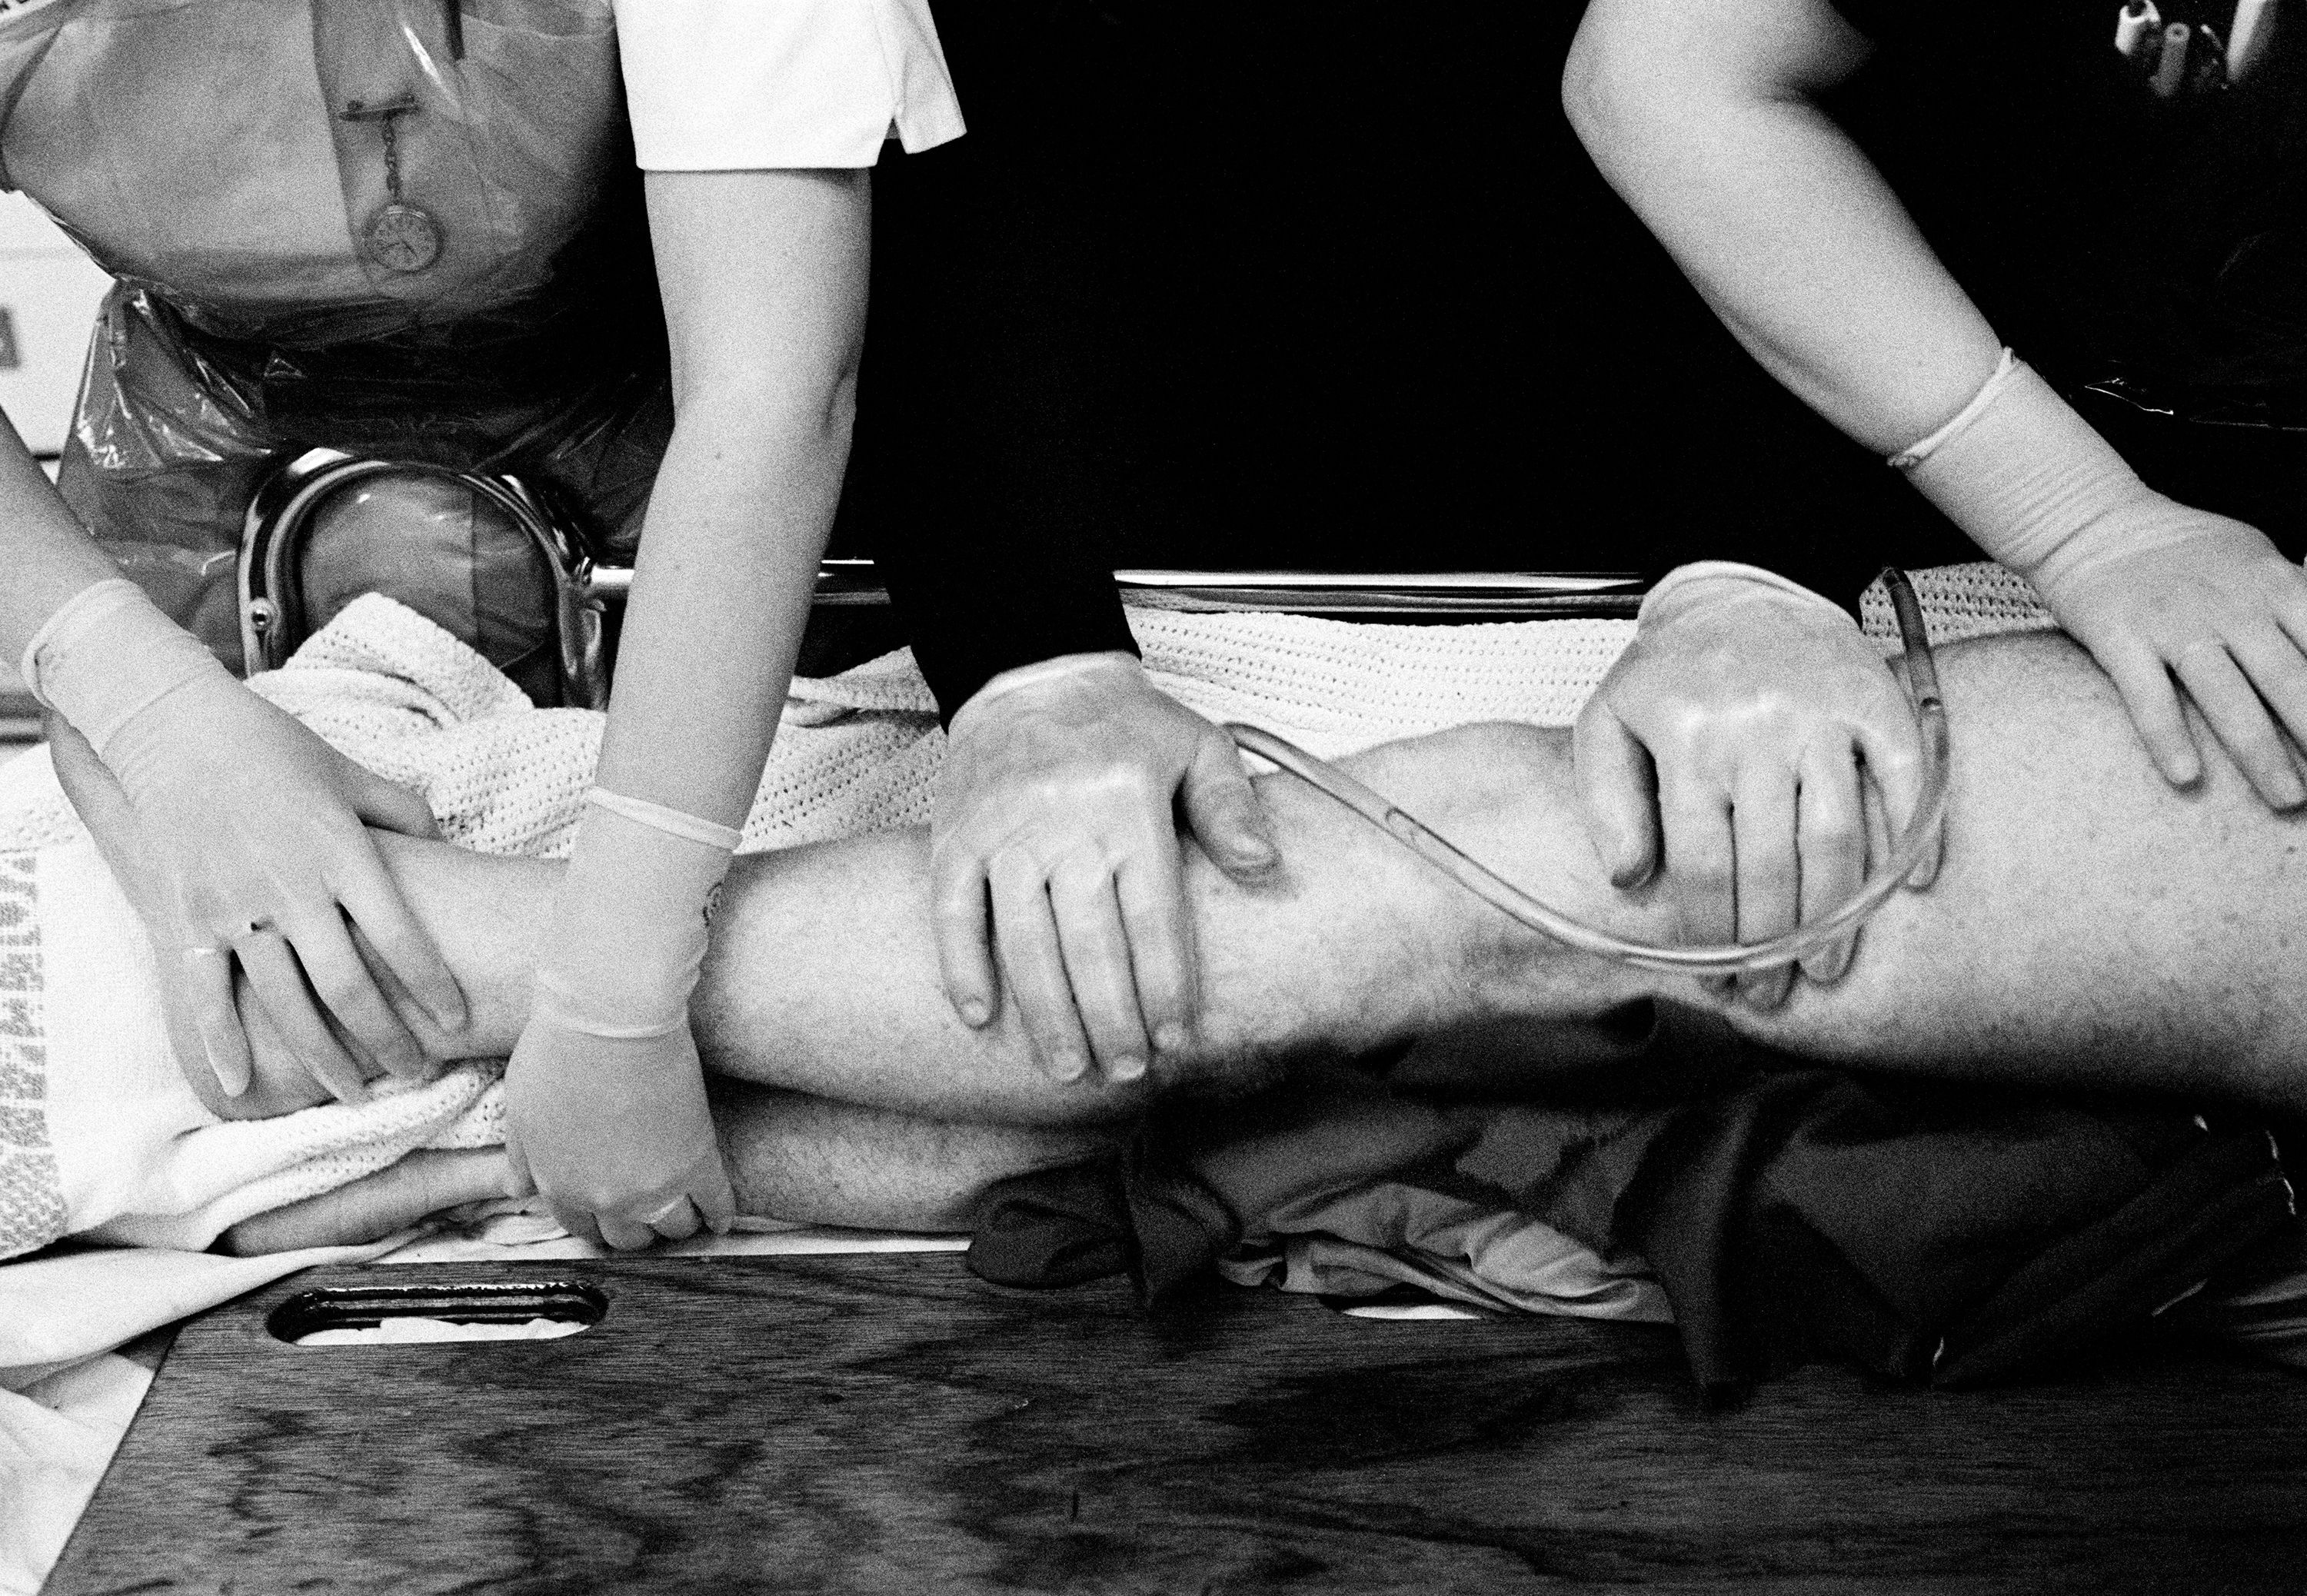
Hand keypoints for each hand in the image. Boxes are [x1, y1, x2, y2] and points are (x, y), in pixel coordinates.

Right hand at [54, 677, 464, 1101]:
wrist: (173, 729)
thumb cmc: (272, 748)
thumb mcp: (349, 772)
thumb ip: (401, 812)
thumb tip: (446, 841)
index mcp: (342, 854)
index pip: (401, 935)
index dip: (433, 986)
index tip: (458, 1021)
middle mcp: (292, 889)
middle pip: (349, 985)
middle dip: (387, 1038)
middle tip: (417, 1074)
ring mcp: (236, 908)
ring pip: (285, 1002)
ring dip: (322, 1056)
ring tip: (355, 1094)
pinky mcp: (186, 918)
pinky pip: (205, 993)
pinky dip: (222, 1042)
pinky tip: (243, 1084)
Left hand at [502, 1005, 735, 1249]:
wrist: (610, 1021)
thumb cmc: (558, 1054)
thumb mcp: (521, 1112)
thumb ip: (522, 1158)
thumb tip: (518, 1189)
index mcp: (561, 1186)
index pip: (580, 1226)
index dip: (595, 1218)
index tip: (608, 1207)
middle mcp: (607, 1198)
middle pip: (628, 1237)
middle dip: (635, 1227)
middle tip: (646, 1210)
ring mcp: (656, 1185)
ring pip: (673, 1227)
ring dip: (678, 1223)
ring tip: (686, 1211)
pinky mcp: (698, 1162)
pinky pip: (716, 1203)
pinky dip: (720, 1214)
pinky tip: (721, 1217)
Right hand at [931, 655, 1277, 1082]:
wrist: (1034, 676)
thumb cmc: (1124, 726)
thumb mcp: (1198, 746)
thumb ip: (1231, 808)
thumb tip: (1263, 867)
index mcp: (1128, 808)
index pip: (1152, 916)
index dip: (1163, 985)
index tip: (1176, 1040)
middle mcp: (1064, 825)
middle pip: (1089, 941)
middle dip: (1109, 1016)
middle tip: (1125, 1072)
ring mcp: (1004, 834)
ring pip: (1023, 938)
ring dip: (1044, 1011)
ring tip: (1066, 1068)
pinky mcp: (956, 838)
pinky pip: (952, 911)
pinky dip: (961, 965)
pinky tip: (979, 1018)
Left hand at [1572, 567, 1930, 1007]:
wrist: (1738, 589)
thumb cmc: (1670, 672)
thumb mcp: (1608, 722)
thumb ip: (1605, 800)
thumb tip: (1630, 880)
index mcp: (1687, 736)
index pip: (1704, 864)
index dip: (1712, 933)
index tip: (1718, 975)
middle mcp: (1757, 726)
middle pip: (1771, 864)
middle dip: (1771, 944)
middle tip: (1770, 992)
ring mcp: (1823, 713)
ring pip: (1837, 837)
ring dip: (1837, 916)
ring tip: (1824, 967)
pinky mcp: (1878, 701)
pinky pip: (1907, 780)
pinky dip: (1913, 837)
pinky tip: (1911, 890)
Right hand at [2027, 504, 2306, 808]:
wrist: (2092, 523)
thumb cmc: (2185, 550)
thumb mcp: (2258, 558)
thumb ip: (2298, 598)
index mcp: (2273, 584)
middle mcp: (2230, 605)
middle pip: (2289, 677)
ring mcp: (2173, 624)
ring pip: (2226, 695)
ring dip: (2260, 751)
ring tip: (2288, 797)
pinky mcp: (2120, 638)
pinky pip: (2146, 695)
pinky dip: (2167, 736)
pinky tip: (2186, 777)